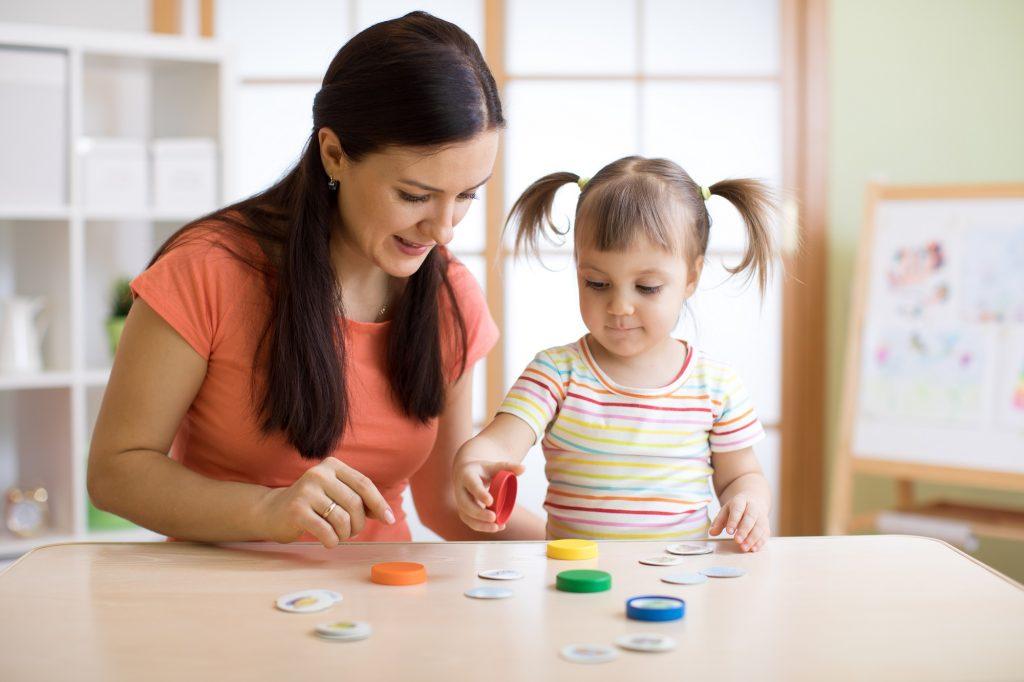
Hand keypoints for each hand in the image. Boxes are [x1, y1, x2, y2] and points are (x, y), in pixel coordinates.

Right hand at [256, 456, 394, 547]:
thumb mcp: (336, 493)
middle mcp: (319, 474)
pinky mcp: (296, 510)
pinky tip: (328, 540)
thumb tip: (386, 514)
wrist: (272, 511)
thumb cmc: (313, 504)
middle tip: (352, 532)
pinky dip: (332, 541)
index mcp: (332, 466)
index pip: (363, 484)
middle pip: (355, 503)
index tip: (390, 520)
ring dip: (345, 534)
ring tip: (338, 535)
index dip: (379, 504)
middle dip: (359, 524)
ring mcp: (306, 491)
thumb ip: (359, 499)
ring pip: (342, 519)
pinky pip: (326, 531)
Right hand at [452, 459, 523, 532]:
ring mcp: (461, 502)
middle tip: (494, 517)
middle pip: (466, 504)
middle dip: (479, 513)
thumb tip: (523, 468)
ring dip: (480, 524)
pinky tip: (496, 527)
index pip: (472, 485)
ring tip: (497, 526)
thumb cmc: (483, 470)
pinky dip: (482, 527)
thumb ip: (508, 467)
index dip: (480, 494)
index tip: (490, 501)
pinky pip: (470, 522)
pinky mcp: (464, 512)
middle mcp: (460, 490)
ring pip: (466, 516)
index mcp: (467, 475)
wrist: (466, 474)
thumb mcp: (493, 466)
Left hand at [709, 493, 769, 551]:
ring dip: (752, 538)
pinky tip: (753, 549)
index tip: (729, 531)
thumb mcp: (726, 511)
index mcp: (741, 501)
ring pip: (760, 526)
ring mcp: (762, 516)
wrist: (754, 500)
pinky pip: (765, 533)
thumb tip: (712, 532)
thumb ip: (718, 522)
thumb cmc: (737, 508)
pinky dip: (760, 542)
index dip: (733, 520)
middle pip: (750, 518)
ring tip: (744, 548)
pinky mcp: (767, 525)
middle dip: (744, 530)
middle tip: (737, 541)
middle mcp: (753, 507)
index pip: (737, 509)